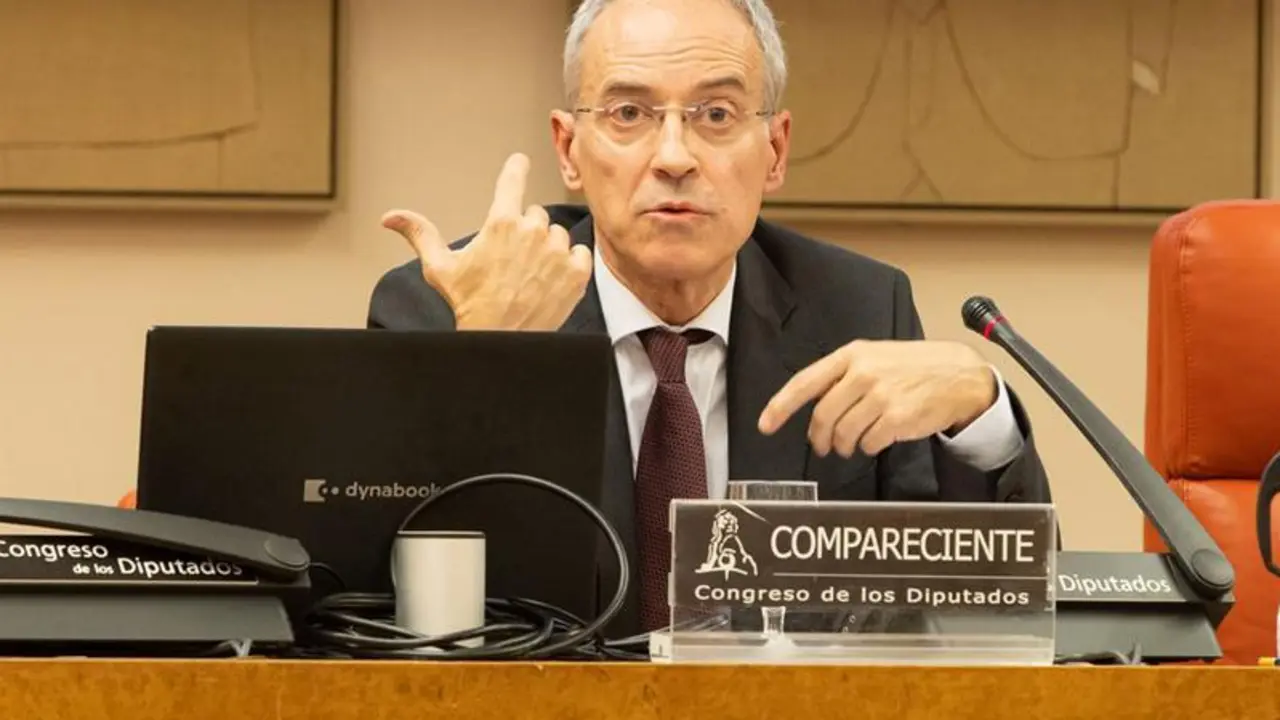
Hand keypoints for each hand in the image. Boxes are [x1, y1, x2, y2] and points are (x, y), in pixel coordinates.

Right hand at [382, 153, 592, 330]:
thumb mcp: (440, 268)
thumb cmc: (470, 304)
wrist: (499, 340)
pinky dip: (570, 263)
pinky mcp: (576, 272)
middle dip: (525, 230)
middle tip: (512, 258)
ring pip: (557, 234)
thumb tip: (391, 218)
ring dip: (548, 247)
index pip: (512, 180)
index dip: (516, 168)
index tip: (520, 160)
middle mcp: (532, 232)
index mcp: (501, 224)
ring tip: (530, 272)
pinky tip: (551, 279)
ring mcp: (557, 252)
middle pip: (535, 215)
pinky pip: (580, 252)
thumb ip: (419, 234)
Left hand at [757, 340, 996, 456]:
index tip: (765, 425)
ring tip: (849, 445)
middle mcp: (863, 373)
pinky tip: (875, 441)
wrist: (959, 375)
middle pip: (822, 415)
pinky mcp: (897, 417)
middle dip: (818, 437)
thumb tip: (811, 402)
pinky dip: (868, 447)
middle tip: (822, 446)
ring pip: (843, 433)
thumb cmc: (913, 367)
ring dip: (842, 446)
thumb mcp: (874, 357)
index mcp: (851, 355)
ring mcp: (881, 395)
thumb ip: (842, 375)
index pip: (805, 382)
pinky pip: (869, 443)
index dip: (780, 406)